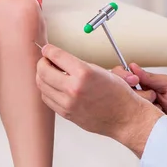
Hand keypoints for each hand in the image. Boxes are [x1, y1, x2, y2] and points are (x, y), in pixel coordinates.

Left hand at [36, 44, 162, 152]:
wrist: (125, 117)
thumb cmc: (118, 94)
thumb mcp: (99, 71)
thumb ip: (76, 65)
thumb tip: (58, 59)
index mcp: (84, 73)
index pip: (56, 56)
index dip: (48, 50)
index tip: (47, 49)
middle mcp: (73, 88)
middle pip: (43, 71)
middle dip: (42, 62)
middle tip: (46, 61)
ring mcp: (68, 103)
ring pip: (42, 85)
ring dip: (42, 77)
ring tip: (50, 73)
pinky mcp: (66, 113)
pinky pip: (47, 99)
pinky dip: (47, 90)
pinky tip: (54, 87)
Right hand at [112, 64, 166, 139]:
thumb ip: (151, 78)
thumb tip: (133, 67)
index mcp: (144, 86)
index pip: (124, 79)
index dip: (124, 78)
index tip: (133, 80)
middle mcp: (139, 100)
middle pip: (122, 94)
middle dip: (138, 95)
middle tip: (153, 97)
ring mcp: (139, 114)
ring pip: (127, 109)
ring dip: (142, 109)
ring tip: (158, 110)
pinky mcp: (141, 127)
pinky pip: (134, 124)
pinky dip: (142, 122)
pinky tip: (153, 121)